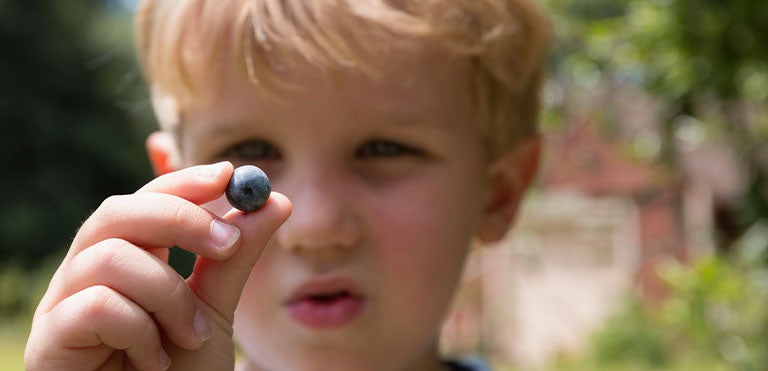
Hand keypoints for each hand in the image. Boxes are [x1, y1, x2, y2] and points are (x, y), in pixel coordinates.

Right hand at [25, 162, 291, 369]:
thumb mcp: (215, 312)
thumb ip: (236, 260)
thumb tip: (276, 201)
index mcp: (125, 258)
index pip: (145, 200)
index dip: (184, 183)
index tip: (229, 175)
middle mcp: (86, 273)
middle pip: (118, 212)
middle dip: (180, 219)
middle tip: (228, 243)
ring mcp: (63, 304)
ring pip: (111, 258)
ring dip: (167, 296)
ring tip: (189, 336)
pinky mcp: (50, 339)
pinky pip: (98, 306)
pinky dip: (140, 331)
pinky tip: (153, 361)